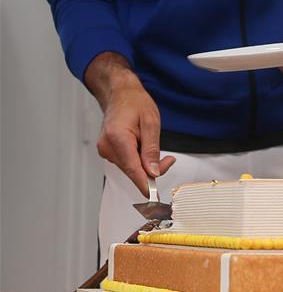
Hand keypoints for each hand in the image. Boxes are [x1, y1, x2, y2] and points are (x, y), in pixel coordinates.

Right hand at [85, 52, 175, 194]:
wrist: (120, 93)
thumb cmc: (135, 102)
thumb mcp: (151, 121)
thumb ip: (152, 149)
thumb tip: (153, 172)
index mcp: (117, 137)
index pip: (133, 169)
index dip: (145, 185)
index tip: (155, 199)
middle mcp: (107, 146)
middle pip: (132, 171)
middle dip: (151, 170)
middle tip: (169, 160)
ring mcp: (105, 150)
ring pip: (129, 168)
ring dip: (144, 163)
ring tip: (149, 141)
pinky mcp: (106, 151)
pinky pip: (125, 162)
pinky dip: (136, 159)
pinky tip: (140, 144)